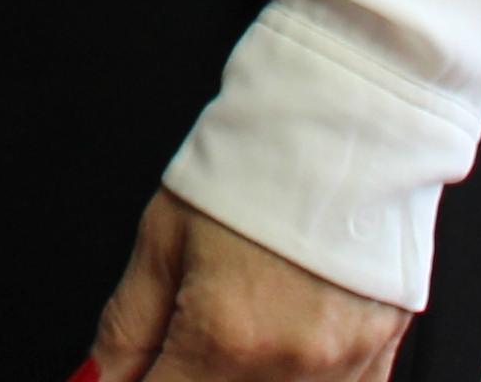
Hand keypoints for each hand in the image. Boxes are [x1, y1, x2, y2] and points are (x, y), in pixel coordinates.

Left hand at [80, 193, 407, 381]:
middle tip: (181, 339)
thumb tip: (103, 378)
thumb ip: (127, 326)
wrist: (347, 123)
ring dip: (239, 376)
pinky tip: (277, 335)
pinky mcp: (377, 359)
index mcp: (227, 337)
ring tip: (237, 321)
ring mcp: (343, 369)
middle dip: (186, 374)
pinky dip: (291, 377)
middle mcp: (290, 366)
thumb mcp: (164, 237)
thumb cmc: (256, 166)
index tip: (133, 368)